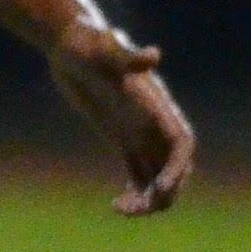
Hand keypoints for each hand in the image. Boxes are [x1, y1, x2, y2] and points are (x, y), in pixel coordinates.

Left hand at [49, 19, 195, 216]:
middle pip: (174, 168)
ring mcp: (139, 132)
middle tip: (136, 207)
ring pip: (157, 175)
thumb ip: (126, 55)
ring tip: (121, 209)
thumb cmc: (88, 42)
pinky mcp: (121, 138)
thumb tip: (153, 56)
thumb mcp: (104, 48)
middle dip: (164, 191)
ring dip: (149, 198)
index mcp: (156, 106)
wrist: (69, 43)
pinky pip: (137, 172)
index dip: (176, 169)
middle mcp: (153, 122)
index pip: (181, 144)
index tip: (159, 188)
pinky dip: (134, 192)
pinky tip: (116, 205)